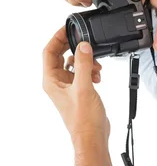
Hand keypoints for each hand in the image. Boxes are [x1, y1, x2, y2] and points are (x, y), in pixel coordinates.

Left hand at [42, 25, 109, 143]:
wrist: (92, 136)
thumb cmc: (83, 119)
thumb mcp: (84, 87)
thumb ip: (83, 64)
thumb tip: (83, 46)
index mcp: (51, 81)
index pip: (49, 52)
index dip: (57, 38)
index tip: (67, 29)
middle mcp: (57, 83)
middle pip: (60, 56)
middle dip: (74, 48)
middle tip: (84, 40)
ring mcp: (68, 87)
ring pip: (73, 65)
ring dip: (85, 61)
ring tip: (96, 66)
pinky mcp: (79, 92)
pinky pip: (82, 74)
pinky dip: (90, 71)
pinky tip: (98, 75)